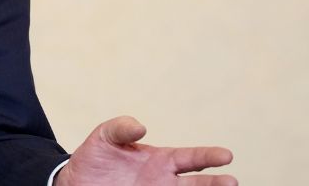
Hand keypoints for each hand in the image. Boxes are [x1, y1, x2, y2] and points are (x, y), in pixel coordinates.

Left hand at [56, 116, 235, 185]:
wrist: (76, 182)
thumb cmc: (95, 158)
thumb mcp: (104, 137)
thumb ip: (121, 128)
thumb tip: (141, 127)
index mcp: (161, 160)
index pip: (191, 158)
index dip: (209, 157)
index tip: (227, 156)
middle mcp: (165, 181)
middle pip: (197, 184)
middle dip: (215, 183)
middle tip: (232, 182)